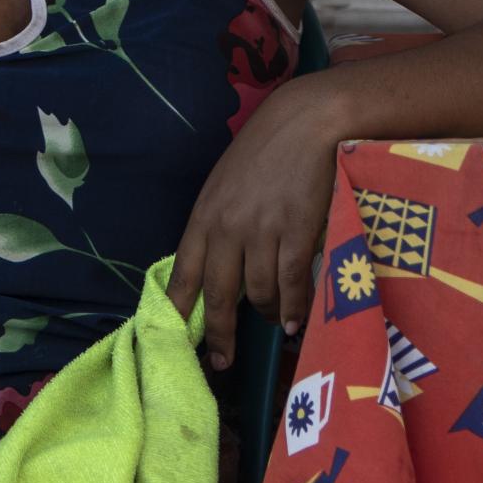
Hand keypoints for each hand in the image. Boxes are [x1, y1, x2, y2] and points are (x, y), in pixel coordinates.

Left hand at [169, 72, 343, 370]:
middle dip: (219, 334)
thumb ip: (218, 223)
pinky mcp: (298, 234)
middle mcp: (228, 228)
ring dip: (265, 315)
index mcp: (204, 215)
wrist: (308, 121)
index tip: (174, 339)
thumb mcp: (226, 184)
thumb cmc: (266, 149)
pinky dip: (293, 306)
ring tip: (272, 324)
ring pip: (258, 293)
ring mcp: (263, 232)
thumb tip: (215, 265)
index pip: (182, 274)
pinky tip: (294, 320)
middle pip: (218, 295)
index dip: (178, 312)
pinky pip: (291, 284)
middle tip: (221, 361)